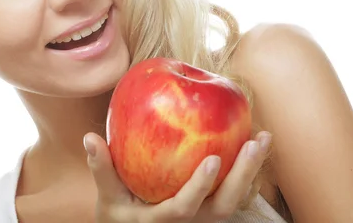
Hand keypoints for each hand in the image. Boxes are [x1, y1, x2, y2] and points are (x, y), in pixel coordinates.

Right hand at [83, 131, 271, 222]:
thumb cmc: (119, 218)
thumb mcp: (107, 199)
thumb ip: (101, 169)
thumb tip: (89, 138)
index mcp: (162, 222)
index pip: (184, 209)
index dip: (199, 187)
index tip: (213, 160)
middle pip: (224, 206)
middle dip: (242, 175)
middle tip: (254, 143)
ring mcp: (204, 221)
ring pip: (235, 201)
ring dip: (251, 170)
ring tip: (263, 138)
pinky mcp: (211, 212)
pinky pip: (235, 194)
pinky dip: (247, 171)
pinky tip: (253, 143)